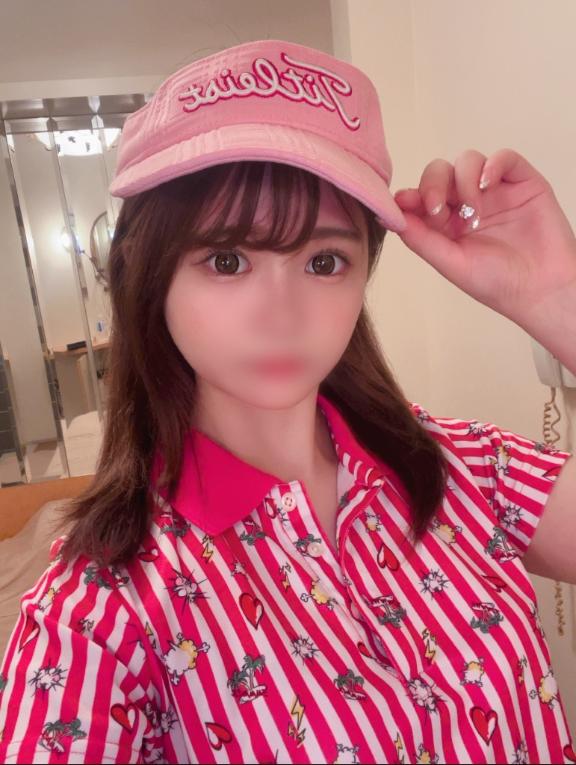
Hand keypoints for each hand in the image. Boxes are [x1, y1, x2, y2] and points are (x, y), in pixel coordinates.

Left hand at [391, 148, 575, 325]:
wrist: (541, 289)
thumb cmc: (497, 283)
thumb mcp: (450, 263)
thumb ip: (420, 239)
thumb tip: (391, 215)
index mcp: (445, 224)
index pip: (421, 197)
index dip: (411, 195)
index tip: (406, 203)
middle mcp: (466, 203)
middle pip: (439, 173)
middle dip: (433, 185)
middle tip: (438, 208)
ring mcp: (494, 191)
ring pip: (467, 161)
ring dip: (463, 181)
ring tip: (473, 212)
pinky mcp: (521, 181)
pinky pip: (503, 157)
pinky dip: (492, 164)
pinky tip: (487, 184)